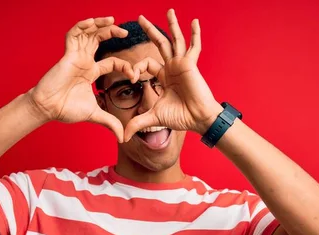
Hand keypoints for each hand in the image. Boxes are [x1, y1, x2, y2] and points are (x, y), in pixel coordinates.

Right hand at [28, 17, 135, 141]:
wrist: (48, 108)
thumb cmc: (66, 109)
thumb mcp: (95, 115)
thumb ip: (110, 122)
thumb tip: (123, 137)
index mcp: (91, 72)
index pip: (113, 62)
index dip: (125, 66)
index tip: (134, 75)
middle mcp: (84, 61)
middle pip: (100, 39)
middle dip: (113, 33)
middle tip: (126, 32)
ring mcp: (76, 56)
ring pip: (88, 33)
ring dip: (100, 25)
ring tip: (113, 21)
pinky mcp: (67, 54)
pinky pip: (74, 34)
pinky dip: (82, 26)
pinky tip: (93, 22)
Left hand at [124, 10, 222, 141]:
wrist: (197, 119)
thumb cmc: (179, 117)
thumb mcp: (153, 117)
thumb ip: (137, 123)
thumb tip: (121, 137)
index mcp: (163, 77)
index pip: (146, 64)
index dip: (136, 68)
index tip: (132, 77)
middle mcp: (172, 67)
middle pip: (159, 44)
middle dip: (150, 31)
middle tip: (140, 18)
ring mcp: (182, 64)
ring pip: (175, 40)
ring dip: (172, 25)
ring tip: (169, 10)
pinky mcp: (191, 64)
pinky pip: (194, 46)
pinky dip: (195, 34)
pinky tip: (194, 21)